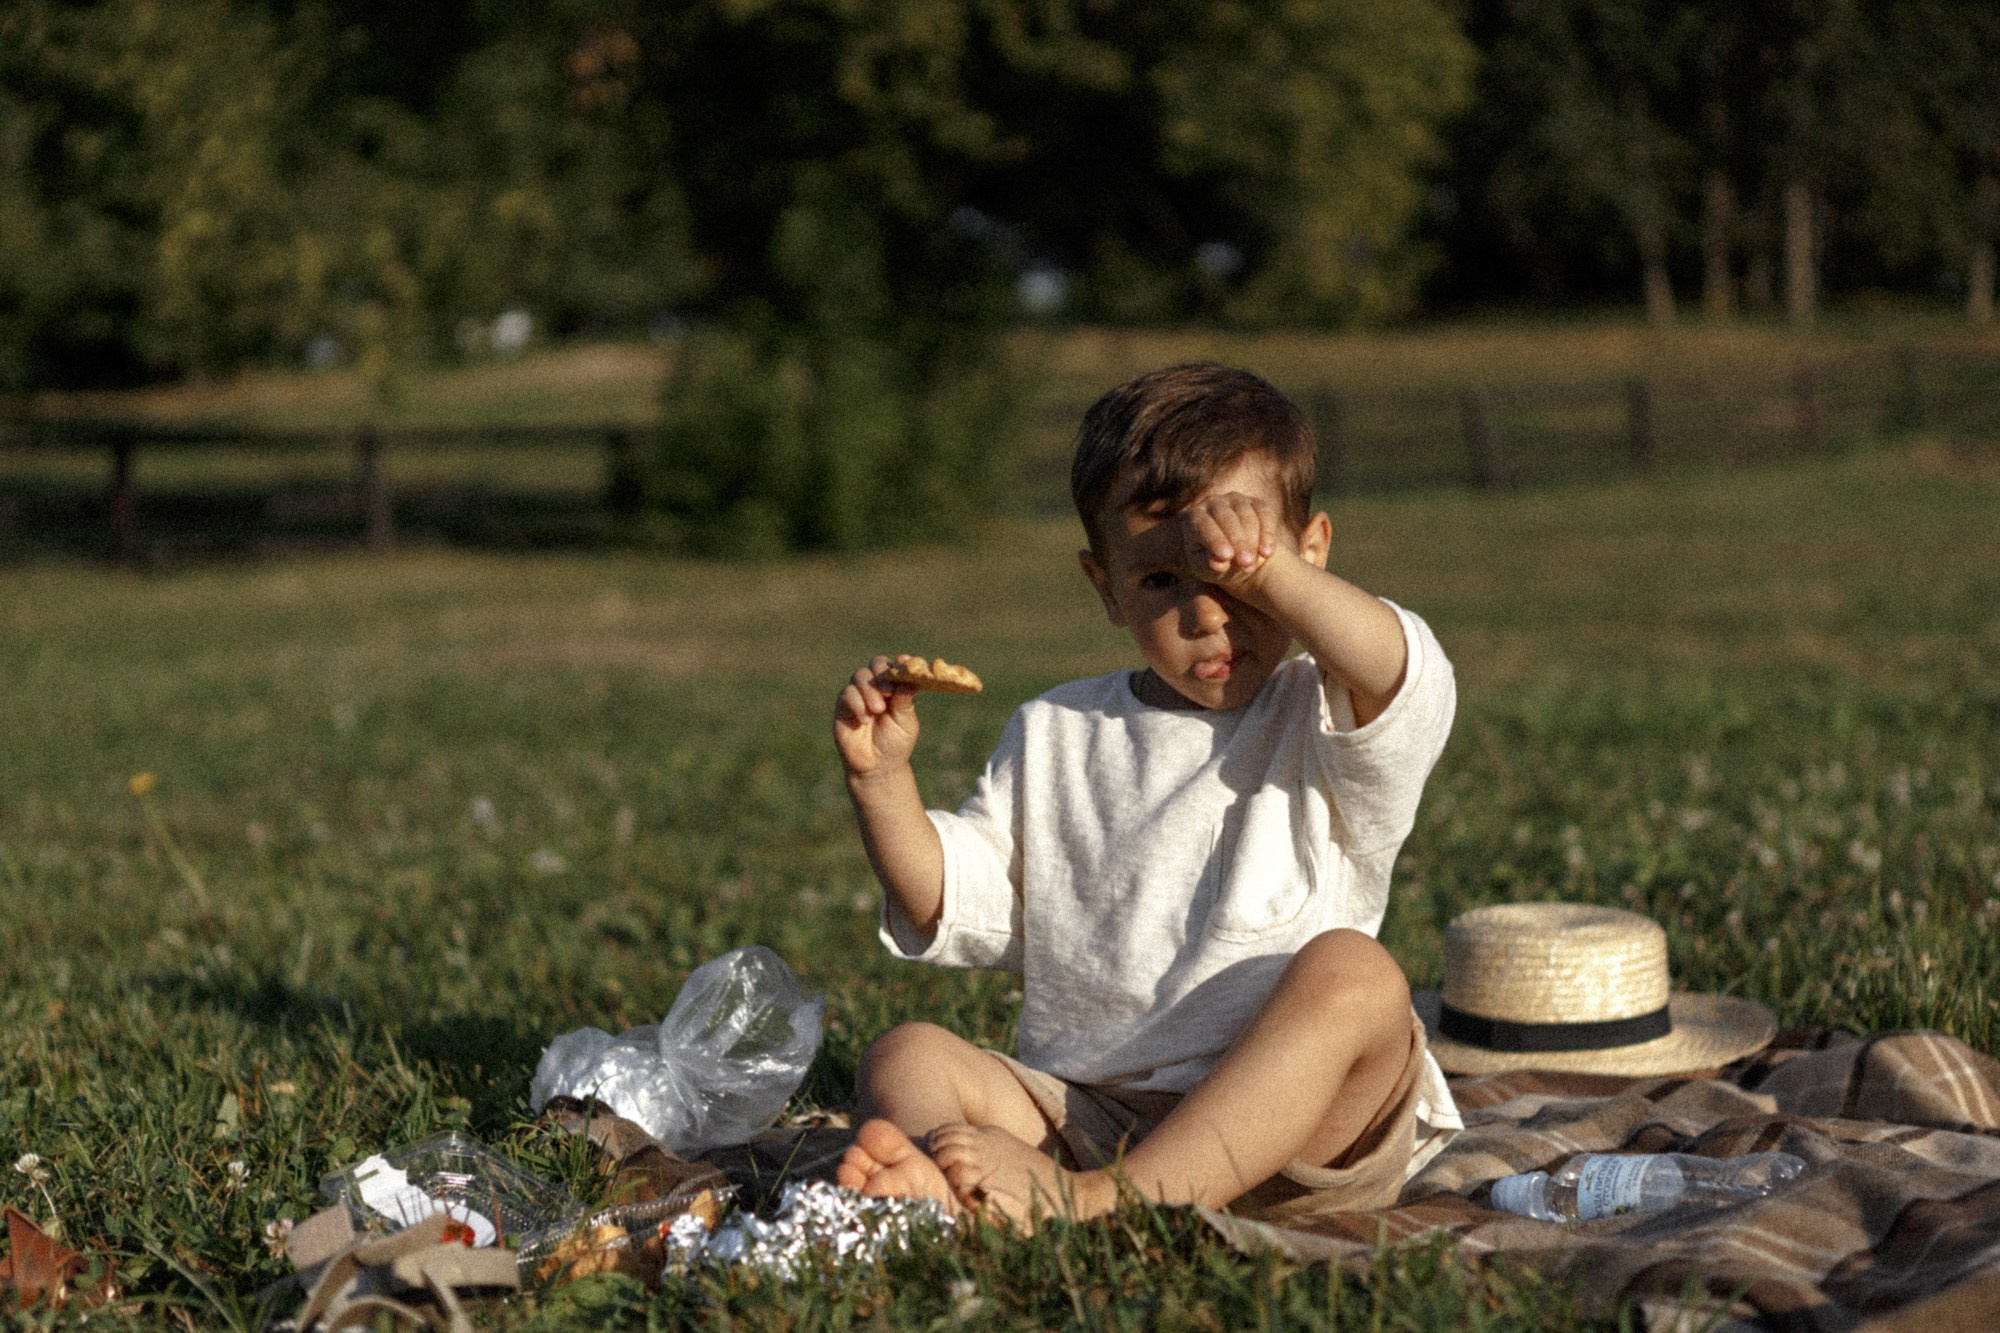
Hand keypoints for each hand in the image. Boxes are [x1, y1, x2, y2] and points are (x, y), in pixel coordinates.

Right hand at [834, 655, 919, 780]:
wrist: (877, 767)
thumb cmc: (895, 743)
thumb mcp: (906, 721)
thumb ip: (905, 699)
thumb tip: (911, 677)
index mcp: (894, 687)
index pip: (895, 666)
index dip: (900, 663)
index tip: (905, 662)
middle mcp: (876, 687)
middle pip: (875, 664)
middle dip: (882, 674)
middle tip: (888, 691)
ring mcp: (858, 694)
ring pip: (860, 676)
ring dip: (869, 690)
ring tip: (878, 709)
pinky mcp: (843, 706)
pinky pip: (847, 694)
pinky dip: (857, 703)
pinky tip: (865, 720)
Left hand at [1173, 490, 1281, 592]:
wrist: (1232, 555)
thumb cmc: (1213, 562)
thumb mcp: (1207, 570)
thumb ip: (1210, 567)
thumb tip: (1218, 563)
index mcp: (1193, 518)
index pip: (1203, 525)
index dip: (1215, 540)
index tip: (1226, 557)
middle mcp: (1212, 503)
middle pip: (1226, 518)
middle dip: (1238, 541)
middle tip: (1246, 563)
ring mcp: (1235, 500)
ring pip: (1246, 514)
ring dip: (1253, 539)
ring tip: (1255, 564)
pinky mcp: (1255, 503)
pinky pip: (1264, 513)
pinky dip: (1268, 533)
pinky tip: (1268, 553)